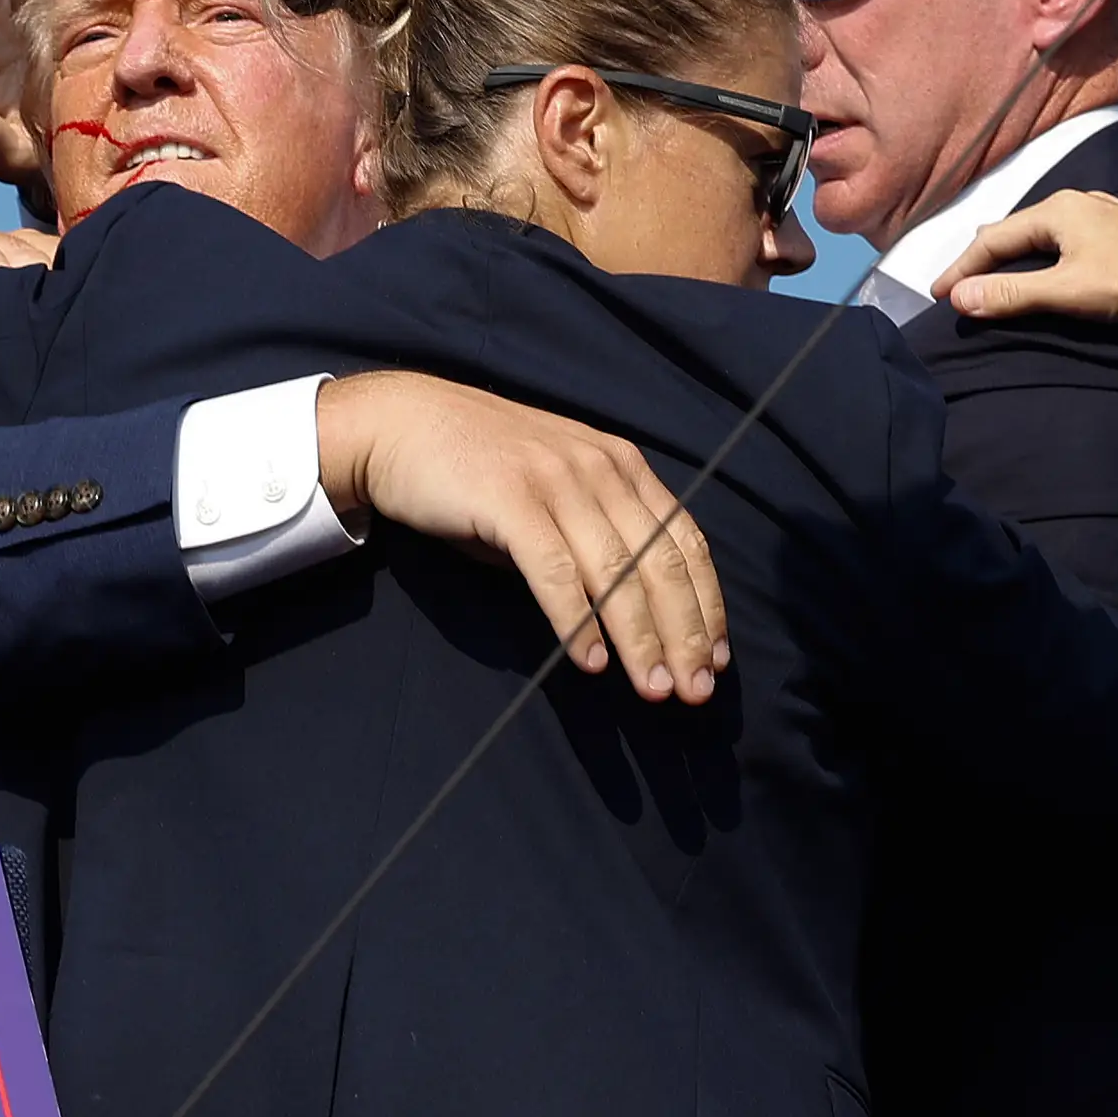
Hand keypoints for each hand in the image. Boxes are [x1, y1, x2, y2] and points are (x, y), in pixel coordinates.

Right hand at [313, 371, 729, 704]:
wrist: (403, 424)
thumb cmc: (478, 471)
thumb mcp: (553, 494)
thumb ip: (592, 539)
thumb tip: (628, 614)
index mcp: (621, 466)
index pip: (685, 541)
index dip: (706, 604)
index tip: (715, 659)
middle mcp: (600, 468)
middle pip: (660, 562)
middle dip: (683, 634)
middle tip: (693, 692)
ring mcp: (555, 480)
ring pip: (616, 571)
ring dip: (640, 638)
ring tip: (653, 689)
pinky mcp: (510, 499)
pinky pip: (555, 569)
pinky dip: (577, 619)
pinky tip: (590, 661)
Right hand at [934, 190, 1117, 336]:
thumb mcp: (1066, 292)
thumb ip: (1011, 295)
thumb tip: (958, 298)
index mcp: (1060, 209)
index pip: (995, 238)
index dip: (963, 267)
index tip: (939, 294)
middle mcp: (1084, 201)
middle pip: (1021, 228)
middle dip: (988, 255)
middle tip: (963, 281)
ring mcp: (1112, 212)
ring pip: (1051, 229)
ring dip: (1022, 252)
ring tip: (1003, 271)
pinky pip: (1079, 234)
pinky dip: (1054, 250)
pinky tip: (1060, 262)